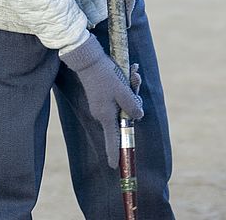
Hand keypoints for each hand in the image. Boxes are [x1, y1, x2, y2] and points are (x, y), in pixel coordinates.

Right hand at [59, 34, 143, 167]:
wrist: (88, 59)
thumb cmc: (106, 75)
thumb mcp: (122, 91)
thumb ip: (131, 106)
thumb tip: (138, 117)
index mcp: (106, 115)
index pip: (112, 138)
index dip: (115, 152)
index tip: (115, 165)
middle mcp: (101, 112)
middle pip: (123, 114)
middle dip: (134, 99)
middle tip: (136, 78)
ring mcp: (100, 104)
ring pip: (122, 102)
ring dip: (130, 87)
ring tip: (133, 71)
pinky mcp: (100, 94)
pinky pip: (117, 94)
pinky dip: (124, 84)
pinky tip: (129, 69)